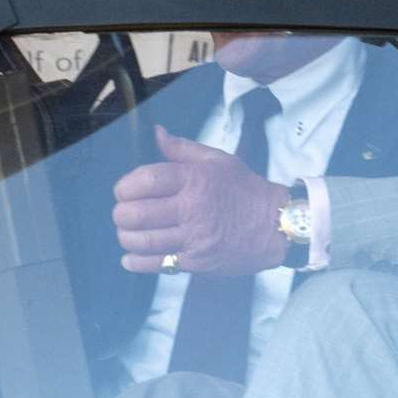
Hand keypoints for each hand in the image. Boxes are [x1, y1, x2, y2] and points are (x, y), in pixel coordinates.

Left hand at [113, 125, 288, 274]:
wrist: (276, 225)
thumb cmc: (245, 190)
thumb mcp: (218, 161)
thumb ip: (182, 149)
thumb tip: (157, 133)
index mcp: (196, 179)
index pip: (147, 180)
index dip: (126, 186)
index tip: (123, 191)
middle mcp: (193, 208)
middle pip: (138, 213)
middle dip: (121, 214)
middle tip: (123, 213)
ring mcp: (195, 238)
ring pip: (144, 241)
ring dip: (126, 237)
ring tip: (126, 233)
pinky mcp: (198, 262)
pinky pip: (158, 265)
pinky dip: (136, 262)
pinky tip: (130, 258)